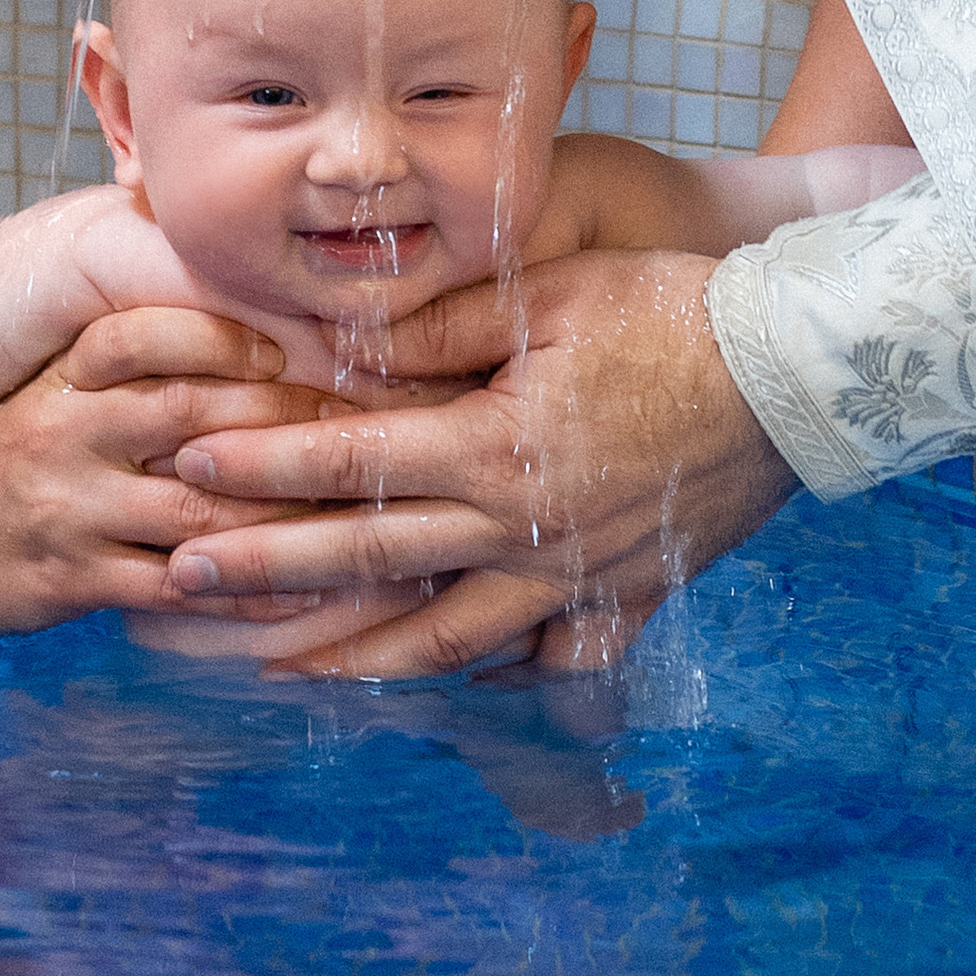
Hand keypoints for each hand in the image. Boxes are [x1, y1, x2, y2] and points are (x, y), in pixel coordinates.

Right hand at [0, 307, 352, 628]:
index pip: (142, 336)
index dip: (220, 337)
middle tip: (359, 427)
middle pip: (191, 414)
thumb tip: (230, 299)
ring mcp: (67, 508)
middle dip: (285, 422)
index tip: (290, 351)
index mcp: (65, 373)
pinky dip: (244, 590)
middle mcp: (64, 430)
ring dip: (283, 512)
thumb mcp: (54, 383)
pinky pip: (177, 586)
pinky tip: (300, 588)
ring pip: (198, 507)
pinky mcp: (70, 579)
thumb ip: (129, 354)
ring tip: (354, 509)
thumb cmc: (16, 450)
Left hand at [158, 250, 799, 677]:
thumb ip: (441, 328)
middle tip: (178, 578)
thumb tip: (343, 348)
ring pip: (441, 636)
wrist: (797, 372)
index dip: (263, 468)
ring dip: (351, 652)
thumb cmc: (671, 311)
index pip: (351, 463)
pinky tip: (439, 682)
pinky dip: (483, 676)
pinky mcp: (622, 595)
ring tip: (278, 665)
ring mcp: (572, 576)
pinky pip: (539, 657)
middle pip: (369, 558)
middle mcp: (521, 527)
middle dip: (265, 569)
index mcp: (494, 446)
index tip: (191, 469)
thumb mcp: (549, 293)